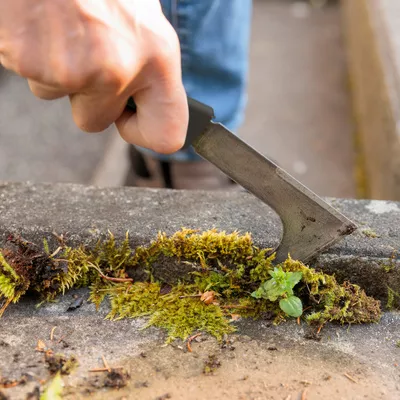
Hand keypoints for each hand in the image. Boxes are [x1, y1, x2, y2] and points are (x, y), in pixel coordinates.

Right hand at [0, 0, 187, 153]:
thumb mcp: (139, 14)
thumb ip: (147, 63)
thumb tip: (151, 102)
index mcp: (157, 56)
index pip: (168, 134)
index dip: (146, 133)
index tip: (132, 121)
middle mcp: (120, 68)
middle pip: (96, 122)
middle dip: (87, 98)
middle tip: (82, 54)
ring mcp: (74, 68)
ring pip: (59, 97)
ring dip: (58, 71)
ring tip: (60, 25)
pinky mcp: (30, 61)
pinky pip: (32, 77)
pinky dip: (32, 56)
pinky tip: (40, 23)